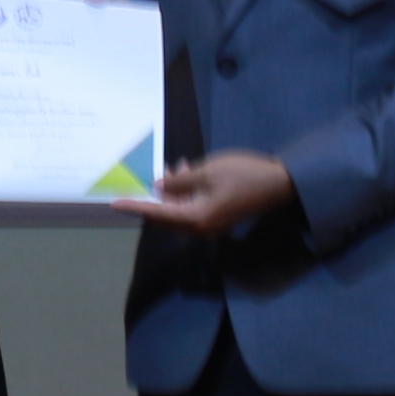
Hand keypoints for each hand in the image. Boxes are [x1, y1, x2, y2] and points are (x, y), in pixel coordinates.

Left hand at [113, 150, 296, 236]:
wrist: (280, 184)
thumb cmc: (244, 175)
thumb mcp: (207, 172)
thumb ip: (179, 181)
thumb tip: (158, 187)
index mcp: (195, 218)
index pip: (157, 213)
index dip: (135, 206)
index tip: (114, 203)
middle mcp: (200, 227)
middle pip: (166, 215)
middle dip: (152, 197)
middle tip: (140, 177)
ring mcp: (210, 224)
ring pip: (179, 210)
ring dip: (170, 192)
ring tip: (169, 167)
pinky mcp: (218, 217)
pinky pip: (192, 207)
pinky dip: (184, 193)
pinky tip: (184, 172)